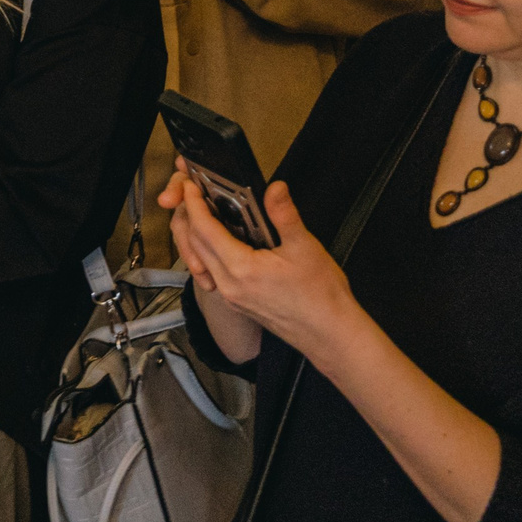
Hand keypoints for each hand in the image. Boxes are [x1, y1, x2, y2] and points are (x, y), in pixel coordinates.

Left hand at [163, 162, 359, 366]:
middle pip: (195, 244)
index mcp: (240, 269)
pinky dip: (208, 254)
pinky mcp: (236, 302)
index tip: (191, 186)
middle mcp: (228, 285)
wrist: (330, 335)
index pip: (204, 229)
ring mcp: (230, 297)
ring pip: (200, 260)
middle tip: (197, 195)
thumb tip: (275, 188)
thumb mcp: (305, 248)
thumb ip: (284, 215)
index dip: (194, 204)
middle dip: (191, 216)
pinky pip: (211, 273)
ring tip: (207, 214)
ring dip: (197, 236)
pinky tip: (222, 243)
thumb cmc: (322, 296)